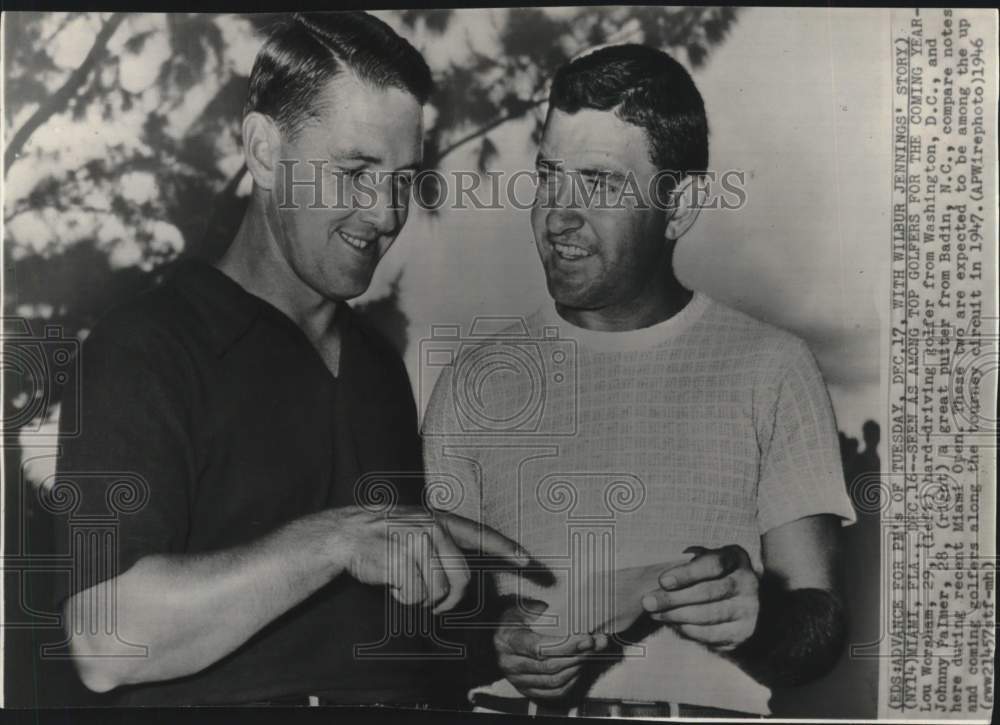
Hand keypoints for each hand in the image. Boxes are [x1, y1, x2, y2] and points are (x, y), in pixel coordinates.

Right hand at [328, 506, 528, 612]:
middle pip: (461, 579)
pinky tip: (393, 582)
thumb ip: (445, 547)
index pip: (481, 535)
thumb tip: (466, 578)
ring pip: (437, 591)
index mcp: (442, 521)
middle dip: (449, 600)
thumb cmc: (388, 538)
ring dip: (421, 598)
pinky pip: (415, 595)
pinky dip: (404, 598)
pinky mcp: (399, 559)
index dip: (507, 549)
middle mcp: (433, 528)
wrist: (348, 533)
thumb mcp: (419, 531)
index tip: (528, 561)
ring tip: (406, 583)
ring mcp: (416, 542)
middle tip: (435, 604)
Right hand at [494, 600, 608, 700]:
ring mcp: (518, 680)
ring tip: (589, 654)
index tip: (586, 638)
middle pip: (550, 666)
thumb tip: (573, 617)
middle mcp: (511, 664)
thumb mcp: (523, 608)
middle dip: (578, 655)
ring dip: (577, 668)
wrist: (495, 637)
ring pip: (554, 681)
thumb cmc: (512, 620)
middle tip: (595, 644)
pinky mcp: (526, 690)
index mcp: (509, 640)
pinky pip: (553, 693)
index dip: (567, 645)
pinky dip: (570, 682)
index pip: (540, 648)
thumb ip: (546, 612)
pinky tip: (578, 668)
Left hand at [641, 545, 759, 650]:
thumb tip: (657, 578)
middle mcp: (747, 582)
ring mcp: (748, 608)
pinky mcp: (742, 631)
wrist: (740, 603)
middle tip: (648, 602)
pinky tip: (672, 623)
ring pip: (708, 615)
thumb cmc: (711, 576)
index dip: (687, 573)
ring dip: (676, 615)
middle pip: (708, 592)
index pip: (713, 564)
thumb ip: (686, 565)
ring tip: (655, 613)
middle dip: (674, 599)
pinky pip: (711, 634)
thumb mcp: (703, 562)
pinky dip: (688, 630)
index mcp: (735, 558)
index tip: (662, 581)